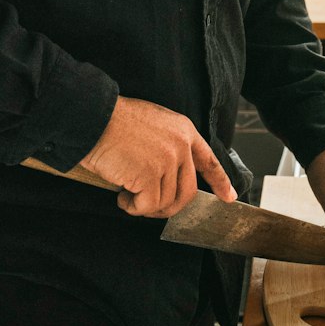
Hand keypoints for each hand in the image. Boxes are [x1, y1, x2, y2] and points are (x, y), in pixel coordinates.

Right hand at [81, 96, 237, 218]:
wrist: (94, 118)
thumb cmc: (115, 122)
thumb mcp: (154, 124)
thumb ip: (169, 146)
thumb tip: (169, 177)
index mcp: (184, 130)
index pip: (208, 160)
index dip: (220, 181)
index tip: (229, 197)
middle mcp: (181, 146)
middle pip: (188, 192)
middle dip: (169, 207)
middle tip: (147, 205)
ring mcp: (167, 161)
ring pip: (166, 202)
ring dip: (145, 206)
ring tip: (127, 194)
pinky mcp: (150, 176)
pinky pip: (147, 206)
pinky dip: (132, 208)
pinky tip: (122, 196)